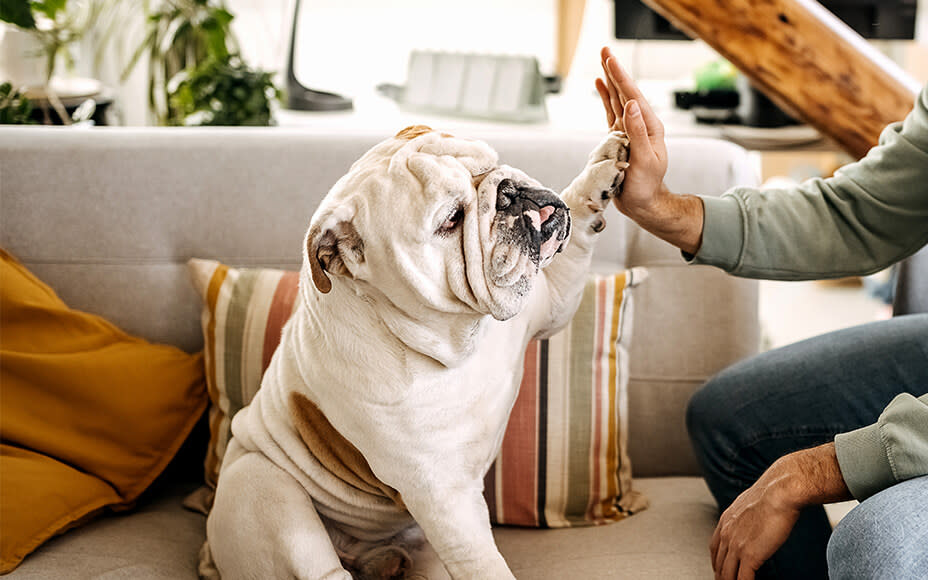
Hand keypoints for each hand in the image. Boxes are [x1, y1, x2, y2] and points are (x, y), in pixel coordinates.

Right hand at [594, 47, 667, 220]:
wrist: (643, 204)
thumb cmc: (645, 186)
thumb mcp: (644, 160)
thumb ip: (638, 132)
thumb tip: (631, 104)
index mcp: (650, 128)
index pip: (633, 97)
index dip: (621, 78)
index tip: (611, 61)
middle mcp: (641, 125)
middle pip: (626, 92)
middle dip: (616, 71)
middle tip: (605, 50)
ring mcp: (630, 130)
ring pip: (618, 100)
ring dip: (611, 80)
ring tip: (603, 61)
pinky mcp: (620, 138)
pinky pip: (611, 113)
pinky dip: (606, 98)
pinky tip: (600, 86)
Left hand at [709, 465, 801, 579]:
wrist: (780, 491)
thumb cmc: (773, 493)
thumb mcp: (751, 502)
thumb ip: (748, 516)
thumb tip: (755, 520)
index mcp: (725, 520)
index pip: (714, 548)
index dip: (717, 562)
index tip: (720, 570)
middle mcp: (726, 534)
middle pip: (719, 564)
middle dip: (722, 577)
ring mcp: (736, 545)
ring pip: (727, 575)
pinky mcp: (750, 555)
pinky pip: (743, 579)